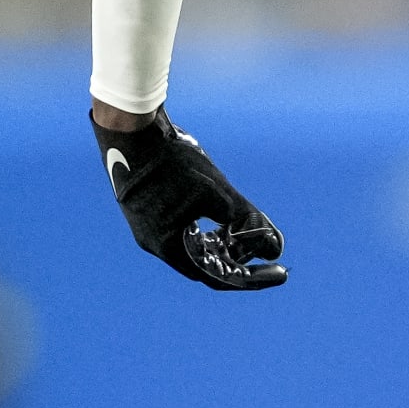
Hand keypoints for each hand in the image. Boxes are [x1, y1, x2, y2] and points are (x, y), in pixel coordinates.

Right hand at [91, 106, 287, 289]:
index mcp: (168, 248)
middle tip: (268, 251)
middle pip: (207, 264)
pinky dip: (209, 229)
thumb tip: (275, 248)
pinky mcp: (150, 210)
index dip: (250, 277)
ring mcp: (150, 227)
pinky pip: (185, 231)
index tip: (278, 272)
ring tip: (251, 232)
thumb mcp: (217, 193)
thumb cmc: (172, 163)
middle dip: (241, 258)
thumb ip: (248, 220)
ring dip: (225, 242)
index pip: (217, 277)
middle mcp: (156, 244)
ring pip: (196, 246)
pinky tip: (227, 219)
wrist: (130, 130)